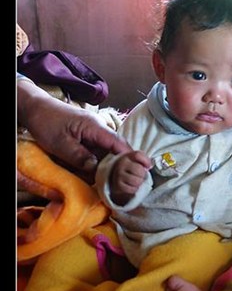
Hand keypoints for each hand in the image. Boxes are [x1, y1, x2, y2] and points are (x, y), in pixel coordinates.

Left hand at [17, 78, 132, 181]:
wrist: (36, 108)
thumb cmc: (46, 122)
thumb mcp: (60, 143)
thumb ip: (79, 157)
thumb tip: (96, 169)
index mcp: (95, 127)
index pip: (118, 143)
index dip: (129, 157)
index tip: (137, 170)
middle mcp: (99, 129)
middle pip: (115, 149)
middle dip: (118, 165)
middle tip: (119, 182)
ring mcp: (94, 132)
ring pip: (106, 151)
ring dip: (106, 165)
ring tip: (107, 181)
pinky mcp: (87, 137)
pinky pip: (97, 150)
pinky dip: (97, 161)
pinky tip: (94, 172)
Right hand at [109, 151, 151, 205]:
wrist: (115, 175)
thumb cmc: (130, 167)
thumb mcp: (136, 159)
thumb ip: (144, 159)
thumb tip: (149, 166)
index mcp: (127, 156)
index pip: (138, 155)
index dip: (146, 161)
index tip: (148, 166)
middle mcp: (121, 165)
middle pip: (139, 170)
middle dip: (143, 174)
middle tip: (141, 175)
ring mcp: (118, 175)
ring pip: (136, 181)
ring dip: (139, 182)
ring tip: (137, 180)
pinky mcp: (118, 186)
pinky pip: (132, 189)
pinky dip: (134, 188)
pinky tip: (132, 185)